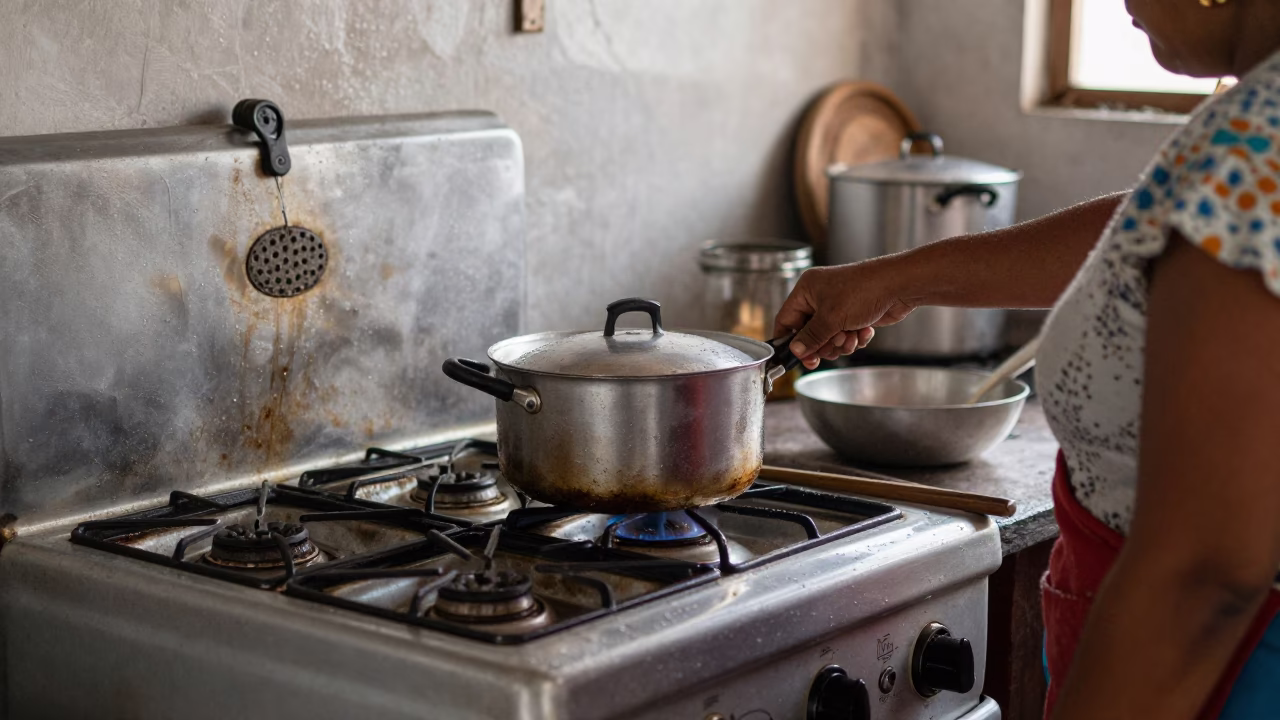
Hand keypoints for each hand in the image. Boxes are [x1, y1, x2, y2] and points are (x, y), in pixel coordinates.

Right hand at [773, 258, 917, 368]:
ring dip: (841, 343)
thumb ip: (811, 337)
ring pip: (828, 338)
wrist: (899, 286)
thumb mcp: (831, 318)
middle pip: (808, 333)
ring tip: (852, 336)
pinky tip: (864, 331)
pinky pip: (845, 336)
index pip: (786, 319)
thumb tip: (796, 350)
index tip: (798, 357)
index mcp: (806, 290)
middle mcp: (819, 297)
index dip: (789, 340)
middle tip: (834, 344)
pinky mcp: (853, 315)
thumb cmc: (864, 291)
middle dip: (823, 343)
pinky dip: (854, 338)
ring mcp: (837, 306)